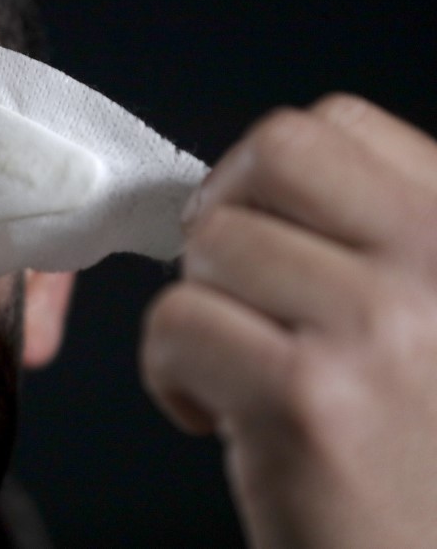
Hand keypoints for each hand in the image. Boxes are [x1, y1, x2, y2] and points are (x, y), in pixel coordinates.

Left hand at [142, 94, 436, 547]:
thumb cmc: (413, 455)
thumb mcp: (428, 316)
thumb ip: (373, 240)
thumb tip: (255, 181)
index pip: (339, 124)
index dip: (270, 177)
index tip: (265, 236)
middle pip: (274, 150)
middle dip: (228, 211)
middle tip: (230, 283)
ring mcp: (377, 328)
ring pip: (212, 240)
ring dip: (200, 305)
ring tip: (238, 367)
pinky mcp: (304, 399)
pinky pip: (176, 320)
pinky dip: (170, 371)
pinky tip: (215, 415)